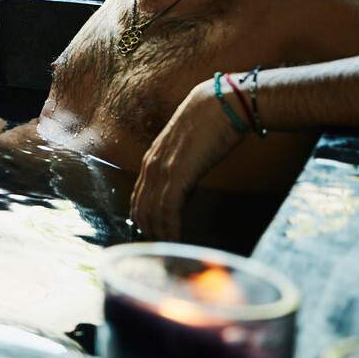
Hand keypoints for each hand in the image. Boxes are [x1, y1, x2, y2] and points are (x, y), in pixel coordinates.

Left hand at [130, 81, 245, 238]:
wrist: (220, 105)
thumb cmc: (209, 125)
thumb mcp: (187, 151)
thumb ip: (180, 170)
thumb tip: (182, 192)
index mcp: (151, 159)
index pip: (139, 198)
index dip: (145, 220)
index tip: (154, 237)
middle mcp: (150, 166)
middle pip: (140, 209)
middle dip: (149, 232)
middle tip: (160, 251)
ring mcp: (161, 170)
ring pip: (151, 213)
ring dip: (160, 235)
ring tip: (168, 252)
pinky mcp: (177, 175)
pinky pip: (168, 210)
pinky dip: (170, 228)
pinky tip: (176, 240)